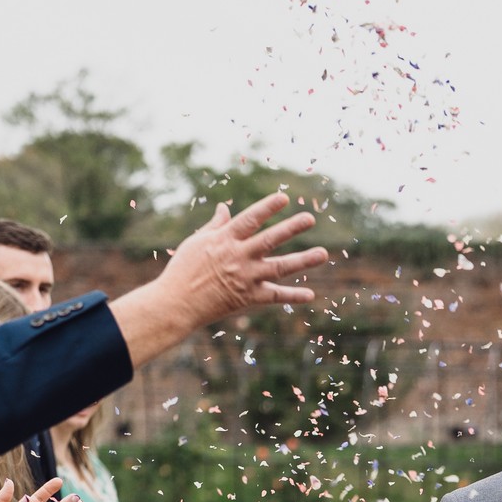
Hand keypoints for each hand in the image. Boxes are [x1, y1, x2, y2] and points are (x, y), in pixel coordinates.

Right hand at [112, 192, 329, 369]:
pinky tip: (311, 295)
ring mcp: (246, 277)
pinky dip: (293, 296)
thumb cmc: (184, 269)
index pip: (250, 219)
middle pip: (270, 239)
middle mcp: (239, 256)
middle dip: (291, 228)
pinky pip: (275, 296)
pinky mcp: (249, 297)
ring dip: (303, 261)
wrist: (177, 303)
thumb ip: (216, 226)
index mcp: (225, 239)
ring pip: (280, 267)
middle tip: (310, 218)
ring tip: (323, 254)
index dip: (267, 208)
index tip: (284, 198)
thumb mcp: (197, 242)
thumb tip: (224, 209)